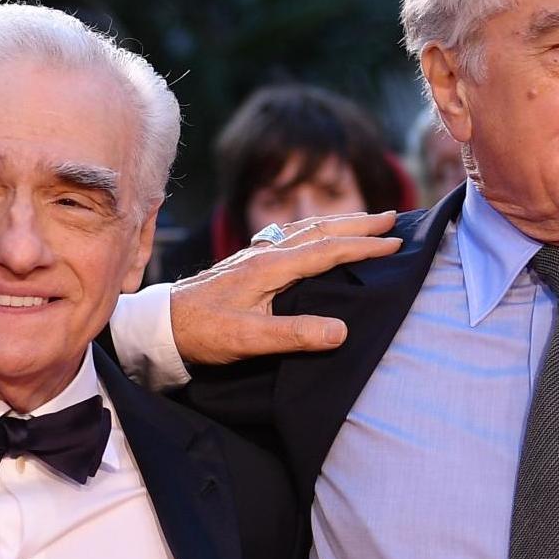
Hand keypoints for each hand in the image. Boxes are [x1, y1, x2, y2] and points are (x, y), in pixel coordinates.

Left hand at [167, 212, 404, 365]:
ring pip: (306, 229)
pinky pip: (291, 236)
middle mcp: (265, 251)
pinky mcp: (248, 261)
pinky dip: (315, 230)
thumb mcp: (248, 339)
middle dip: (359, 223)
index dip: (364, 246)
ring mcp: (255, 253)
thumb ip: (294, 336)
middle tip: (394, 219)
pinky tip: (317, 235)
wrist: (162, 323)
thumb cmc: (203, 332)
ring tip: (366, 221)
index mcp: (271, 266)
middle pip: (321, 230)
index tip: (396, 244)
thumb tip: (341, 331)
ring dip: (339, 223)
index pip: (328, 250)